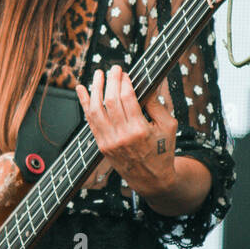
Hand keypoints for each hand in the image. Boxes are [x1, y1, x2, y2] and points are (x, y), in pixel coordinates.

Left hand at [75, 65, 177, 196]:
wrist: (151, 179)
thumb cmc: (162, 151)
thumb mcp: (168, 126)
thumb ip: (157, 104)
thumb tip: (146, 84)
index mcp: (140, 131)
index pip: (127, 99)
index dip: (124, 82)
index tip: (125, 73)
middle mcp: (121, 136)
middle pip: (110, 101)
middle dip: (111, 81)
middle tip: (114, 69)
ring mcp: (109, 142)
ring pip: (96, 109)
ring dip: (95, 89)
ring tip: (98, 74)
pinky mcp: (101, 146)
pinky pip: (89, 121)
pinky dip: (84, 104)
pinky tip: (81, 90)